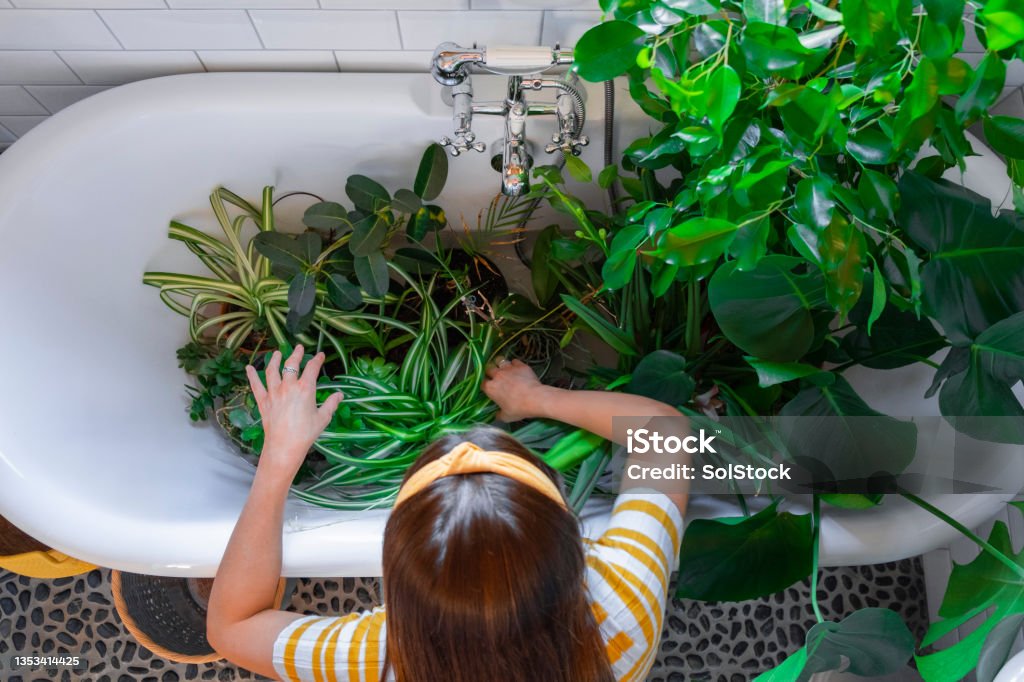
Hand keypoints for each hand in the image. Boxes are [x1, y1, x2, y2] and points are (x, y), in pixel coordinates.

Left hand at [245, 345, 343, 477]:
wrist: (284, 446)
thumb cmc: (306, 433)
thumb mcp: (323, 418)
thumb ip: (331, 404)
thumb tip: (339, 395)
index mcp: (305, 388)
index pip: (312, 368)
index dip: (317, 360)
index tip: (320, 355)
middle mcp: (288, 386)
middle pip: (291, 364)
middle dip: (296, 354)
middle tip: (298, 347)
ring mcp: (273, 393)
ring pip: (272, 371)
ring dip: (274, 360)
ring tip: (276, 353)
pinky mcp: (263, 401)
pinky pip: (256, 386)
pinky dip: (252, 376)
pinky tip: (249, 368)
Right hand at [481, 357, 553, 421]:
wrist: (535, 398)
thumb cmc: (518, 408)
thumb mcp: (507, 416)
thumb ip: (499, 415)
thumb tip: (497, 415)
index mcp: (491, 388)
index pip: (482, 383)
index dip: (484, 384)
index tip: (487, 387)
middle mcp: (497, 376)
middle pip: (488, 368)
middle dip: (490, 371)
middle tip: (494, 375)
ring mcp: (509, 369)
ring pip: (500, 360)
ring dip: (500, 364)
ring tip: (504, 368)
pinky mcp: (520, 365)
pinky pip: (514, 361)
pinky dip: (514, 364)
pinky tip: (517, 368)